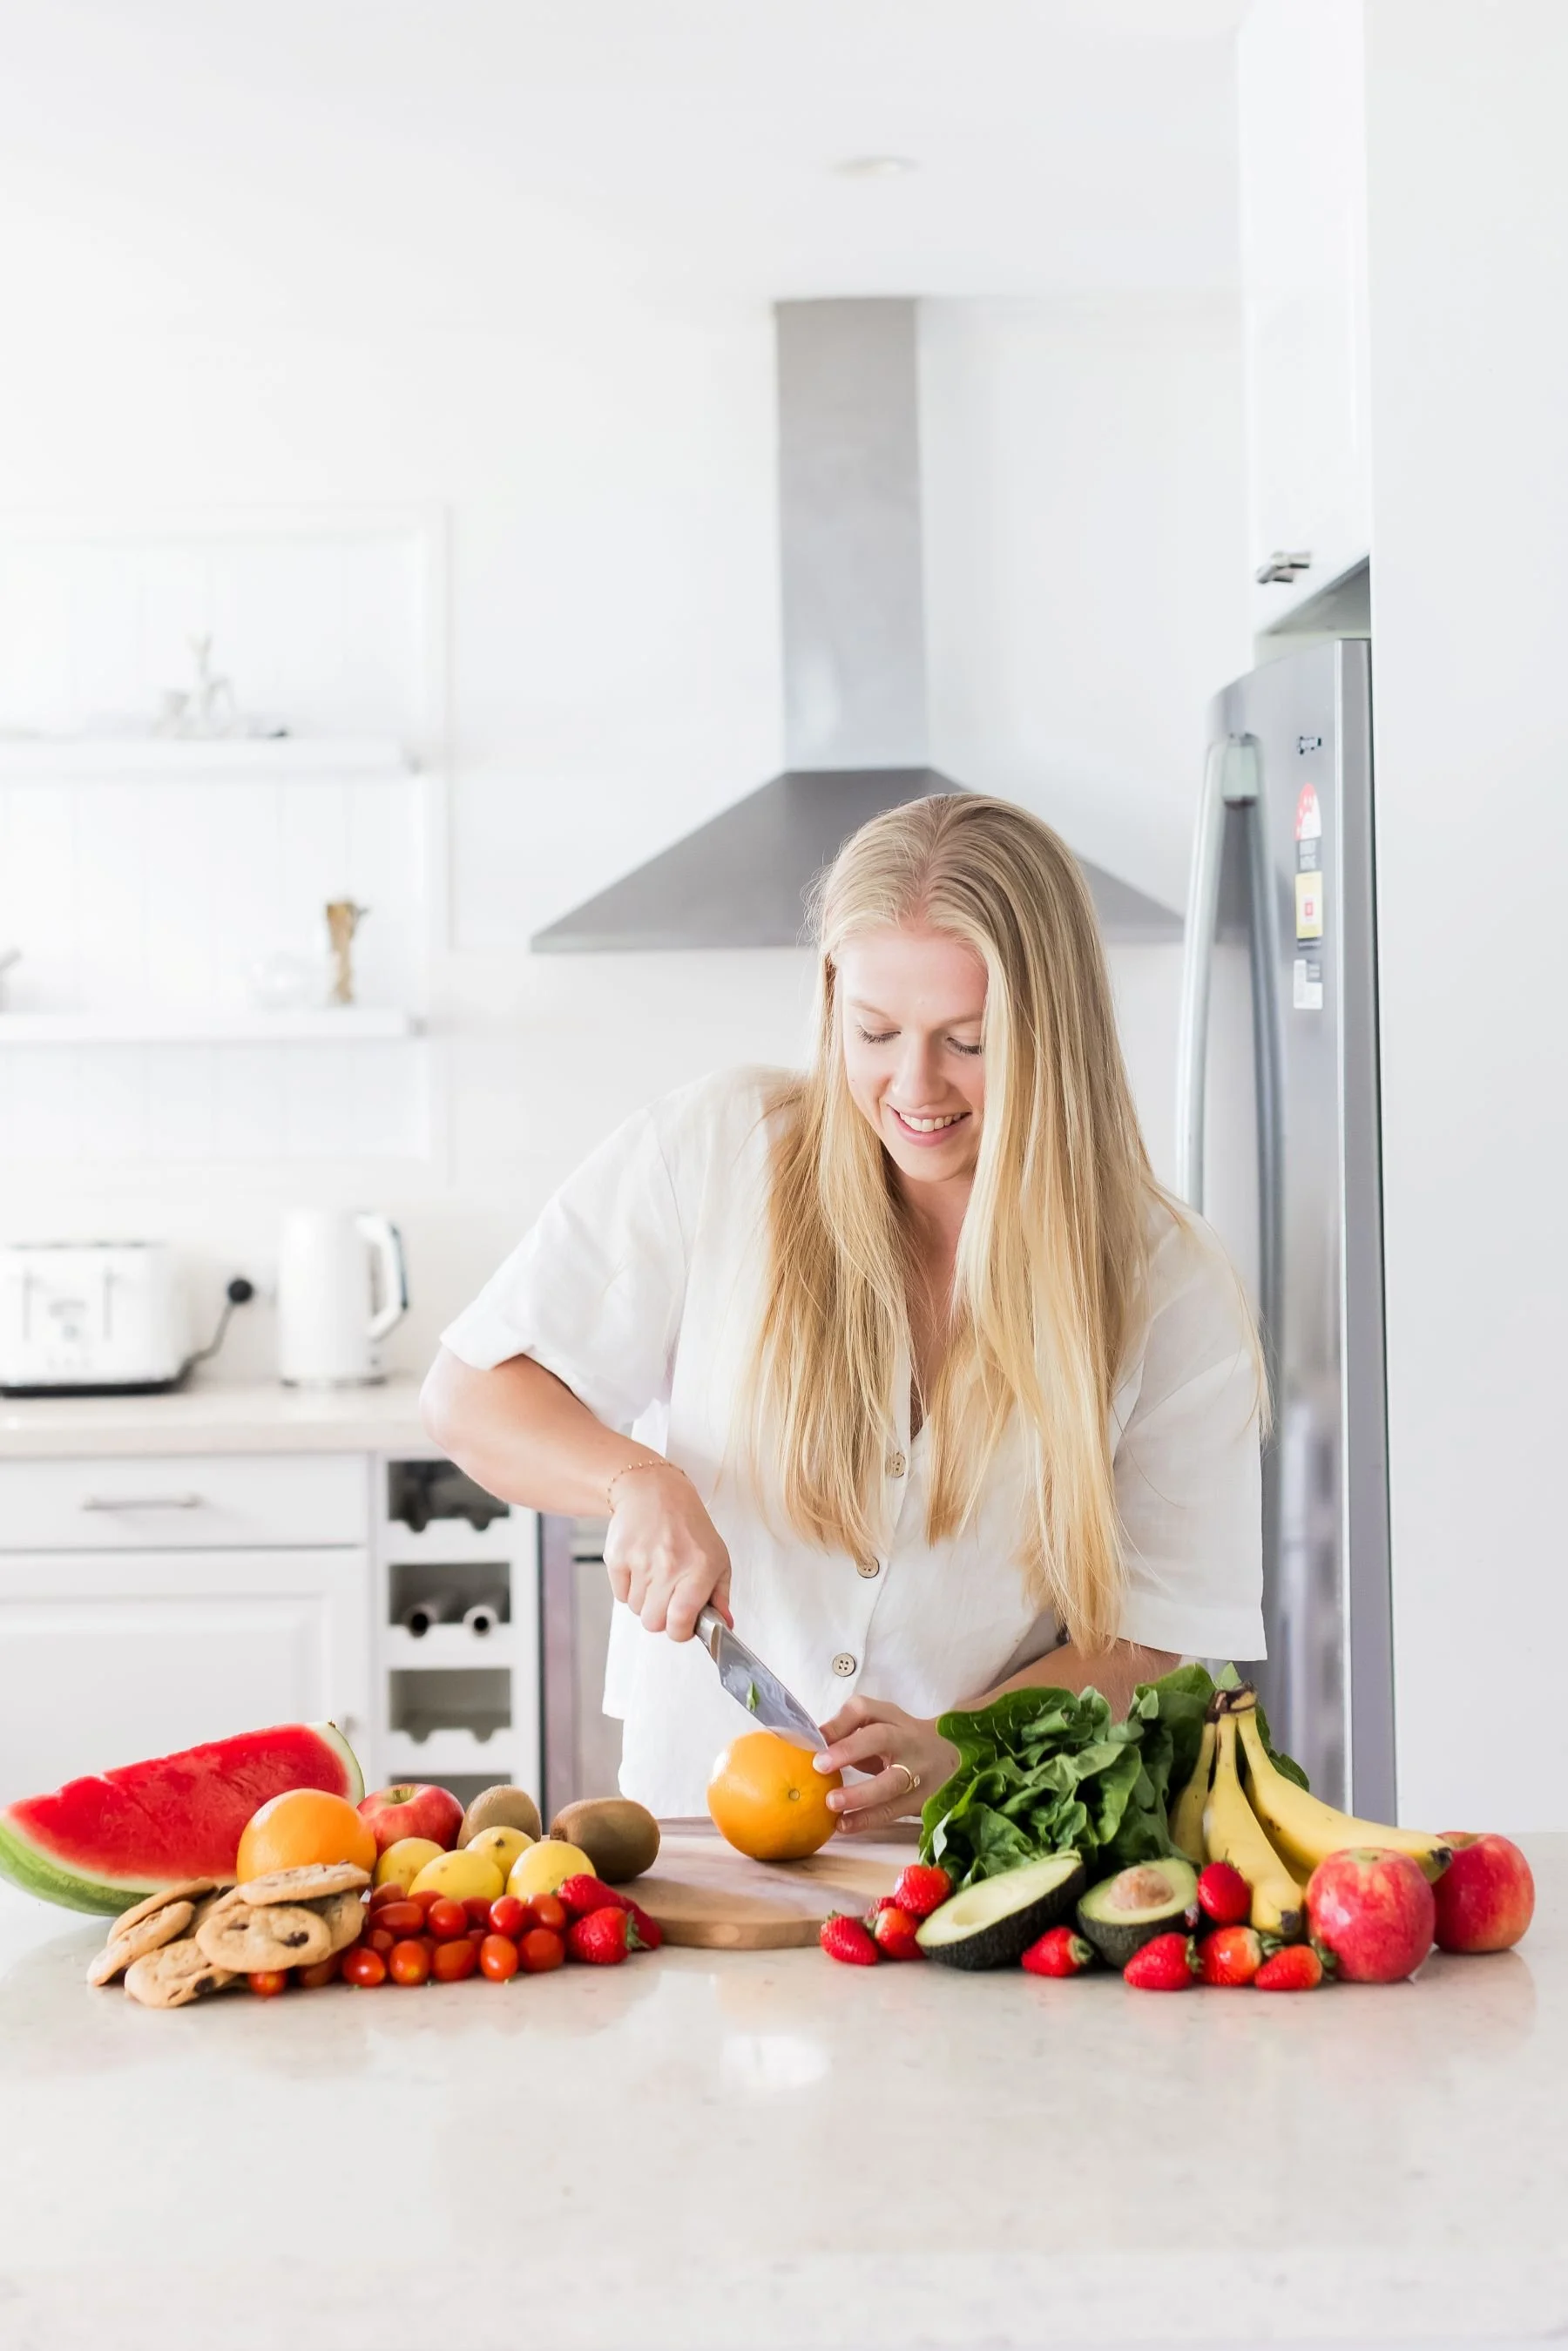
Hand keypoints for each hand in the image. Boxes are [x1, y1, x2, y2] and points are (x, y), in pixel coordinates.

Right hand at [603, 1462, 732, 1641]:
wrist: (653, 1492)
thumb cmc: (689, 1526)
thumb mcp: (718, 1557)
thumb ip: (721, 1596)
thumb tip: (724, 1626)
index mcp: (700, 1569)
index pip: (680, 1622)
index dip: (680, 1631)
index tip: (682, 1624)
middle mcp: (670, 1566)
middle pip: (653, 1623)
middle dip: (661, 1617)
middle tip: (668, 1597)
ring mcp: (640, 1561)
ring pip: (636, 1610)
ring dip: (645, 1600)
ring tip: (655, 1574)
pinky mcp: (617, 1556)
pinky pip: (620, 1595)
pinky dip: (629, 1587)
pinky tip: (640, 1565)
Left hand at [813, 1696, 958, 1834]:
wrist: (955, 1759)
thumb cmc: (904, 1742)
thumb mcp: (884, 1727)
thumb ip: (851, 1732)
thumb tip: (812, 1744)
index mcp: (893, 1719)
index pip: (865, 1710)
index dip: (839, 1723)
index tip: (816, 1739)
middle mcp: (907, 1740)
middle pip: (880, 1738)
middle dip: (849, 1750)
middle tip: (820, 1765)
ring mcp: (918, 1771)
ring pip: (890, 1782)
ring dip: (859, 1794)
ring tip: (832, 1803)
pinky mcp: (921, 1800)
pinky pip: (892, 1811)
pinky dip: (866, 1820)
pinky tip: (844, 1825)